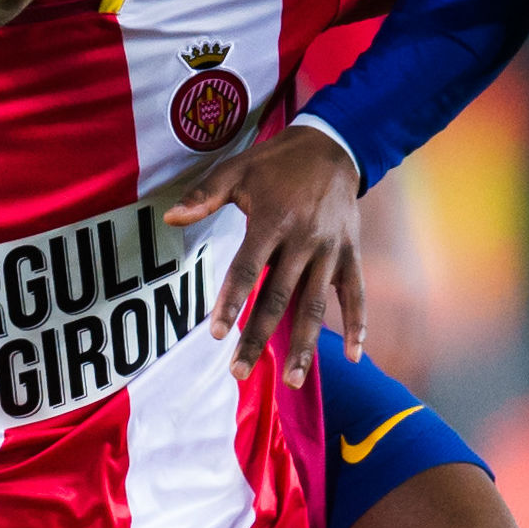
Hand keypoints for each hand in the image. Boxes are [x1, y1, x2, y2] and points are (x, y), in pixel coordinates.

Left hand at [163, 123, 363, 388]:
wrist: (333, 147)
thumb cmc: (276, 162)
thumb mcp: (237, 169)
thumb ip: (204, 194)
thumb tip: (170, 217)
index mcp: (273, 221)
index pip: (248, 268)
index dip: (232, 301)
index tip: (216, 334)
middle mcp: (304, 240)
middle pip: (279, 298)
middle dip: (258, 337)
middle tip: (238, 372)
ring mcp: (330, 251)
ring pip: (316, 305)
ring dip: (304, 345)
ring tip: (291, 380)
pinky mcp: (351, 255)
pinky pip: (355, 294)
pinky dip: (358, 324)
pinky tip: (354, 357)